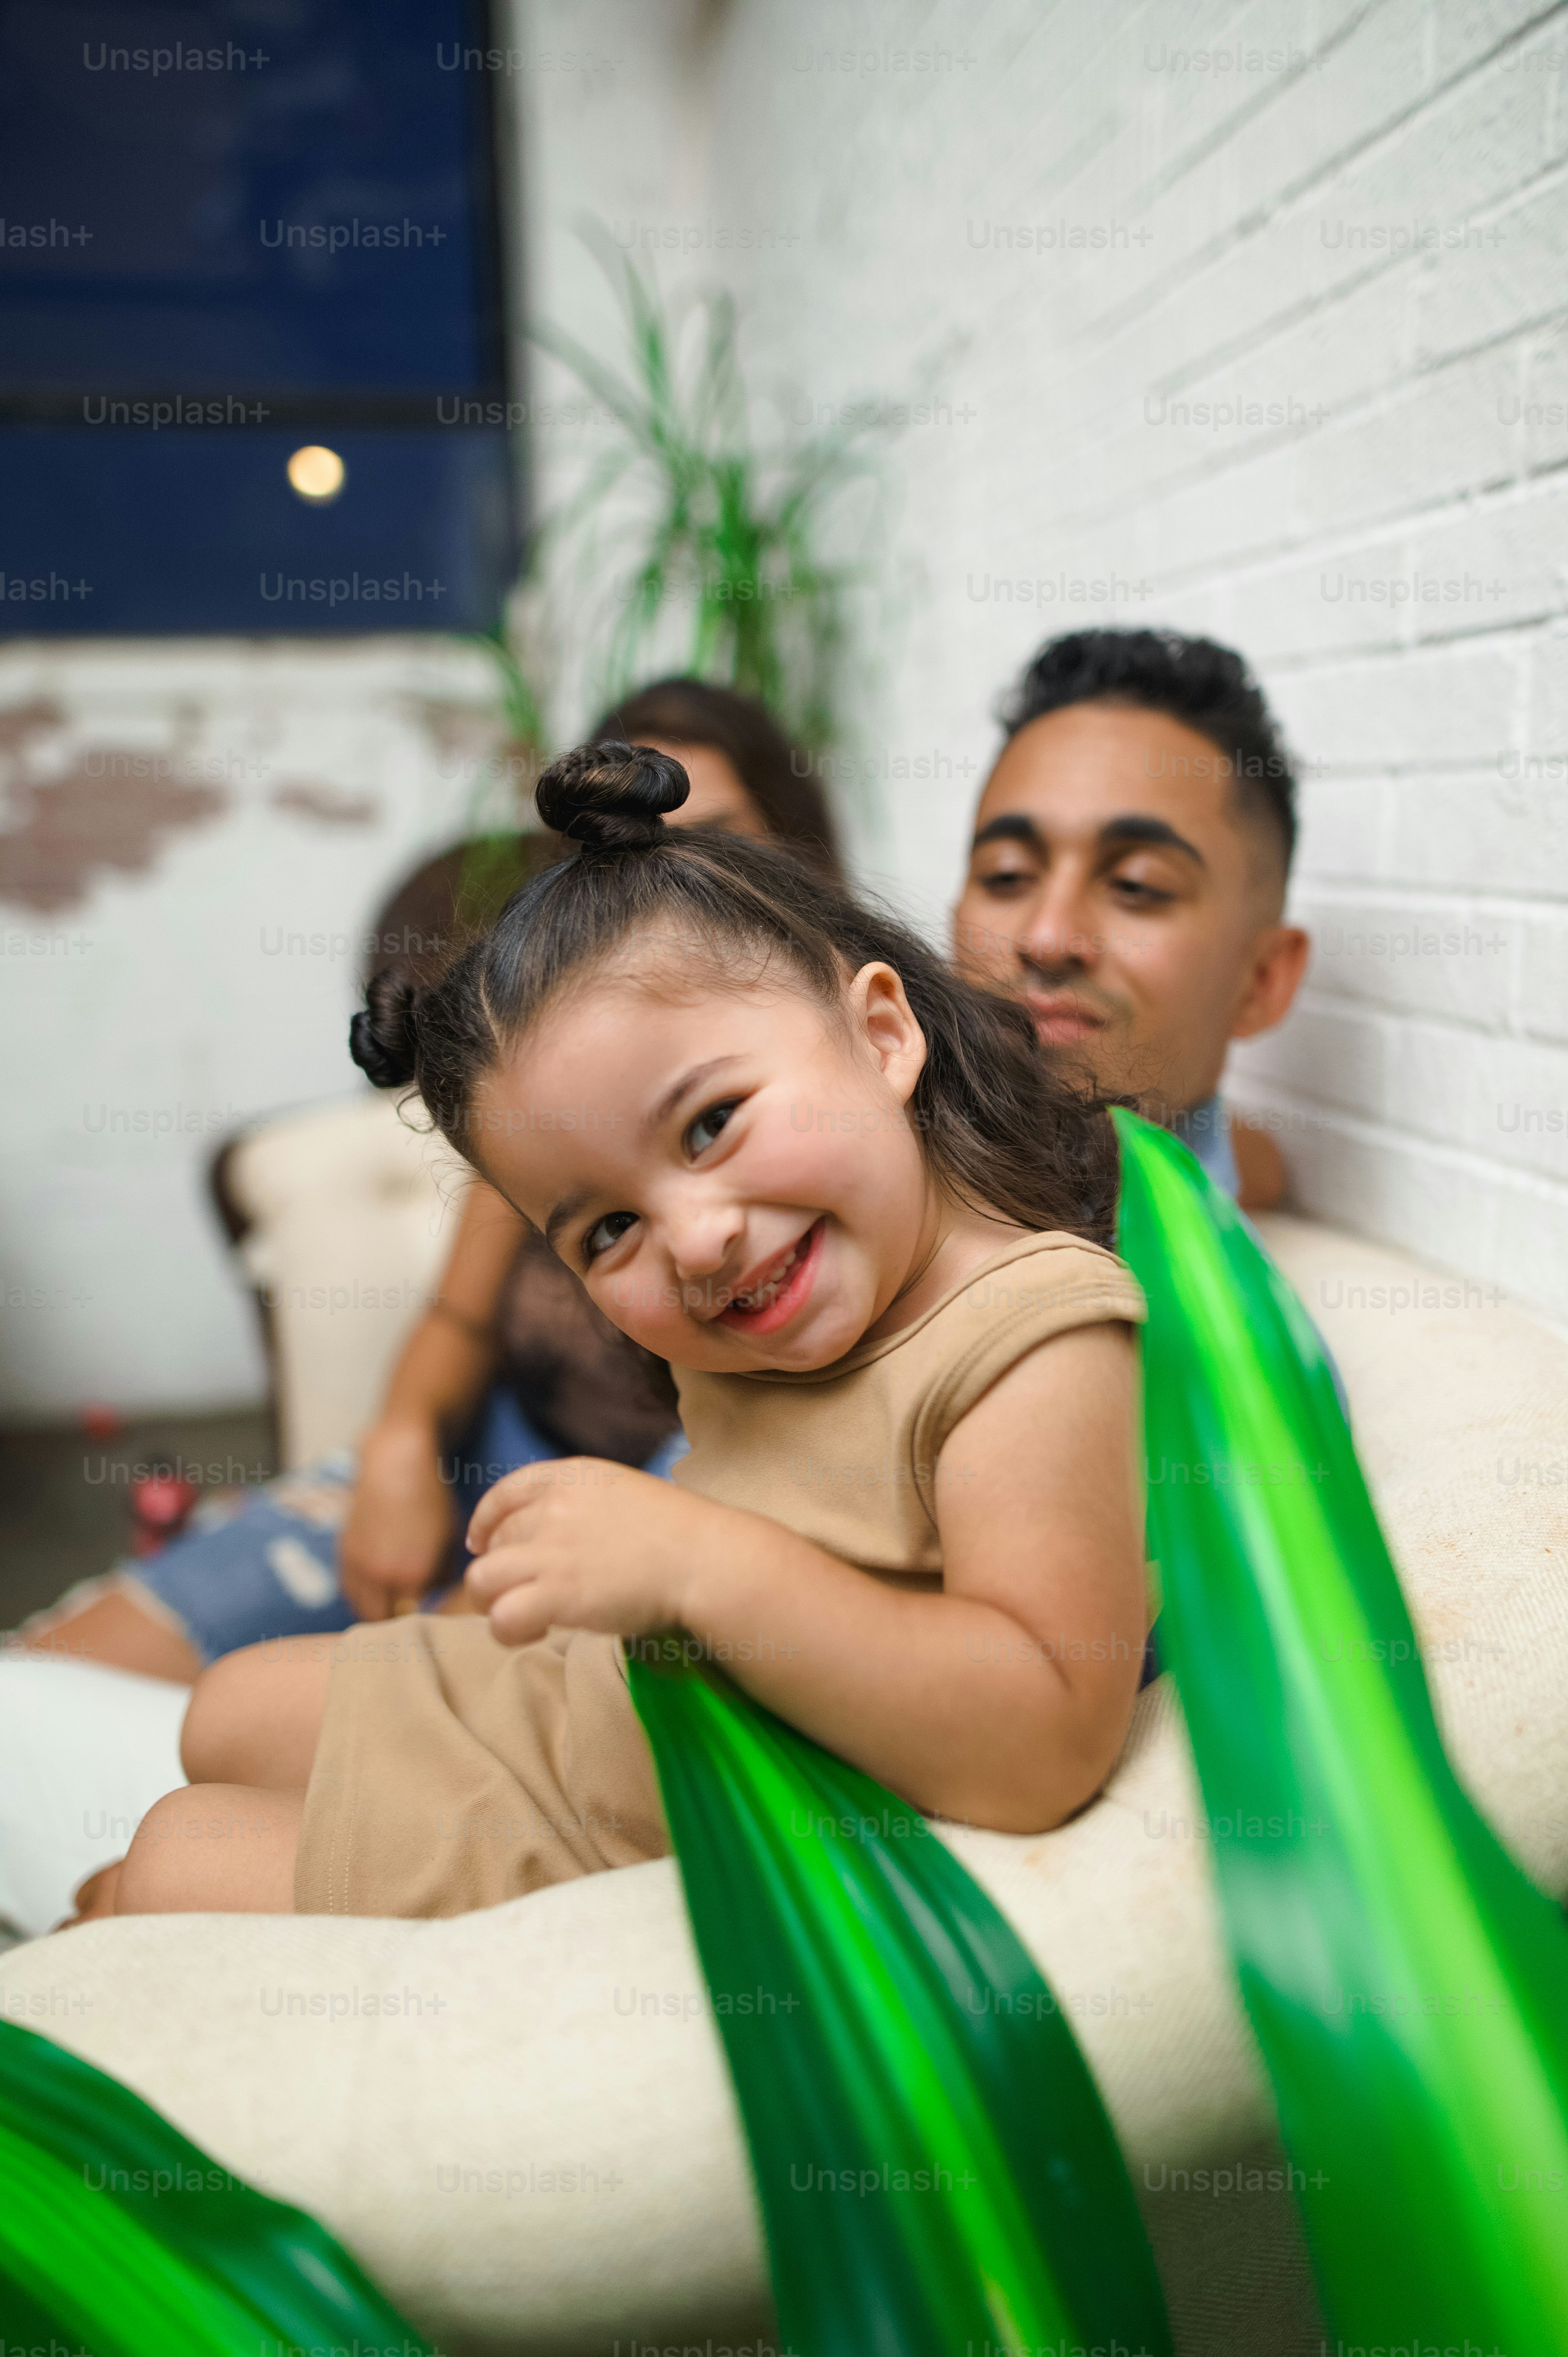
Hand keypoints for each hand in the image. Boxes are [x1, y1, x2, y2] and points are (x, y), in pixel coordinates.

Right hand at [338, 1420, 455, 1620]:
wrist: (395, 1465)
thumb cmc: (432, 1501)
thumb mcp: (450, 1541)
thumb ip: (442, 1578)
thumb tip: (435, 1603)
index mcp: (411, 1575)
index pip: (415, 1620)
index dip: (424, 1623)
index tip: (432, 1622)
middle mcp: (379, 1576)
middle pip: (384, 1620)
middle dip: (398, 1622)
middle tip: (412, 1620)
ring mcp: (357, 1565)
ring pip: (362, 1608)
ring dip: (377, 1612)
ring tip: (395, 1607)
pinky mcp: (343, 1554)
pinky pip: (349, 1591)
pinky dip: (362, 1596)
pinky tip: (377, 1590)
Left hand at [464, 1459, 704, 1646]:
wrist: (706, 1559)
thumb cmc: (680, 1533)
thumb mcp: (625, 1493)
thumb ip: (584, 1504)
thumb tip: (553, 1532)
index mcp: (573, 1475)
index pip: (505, 1492)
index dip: (485, 1521)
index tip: (481, 1544)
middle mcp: (553, 1507)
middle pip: (495, 1541)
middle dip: (501, 1569)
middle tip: (524, 1593)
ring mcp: (552, 1550)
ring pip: (483, 1579)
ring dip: (493, 1602)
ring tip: (520, 1618)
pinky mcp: (557, 1593)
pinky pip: (502, 1616)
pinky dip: (509, 1629)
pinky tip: (536, 1631)